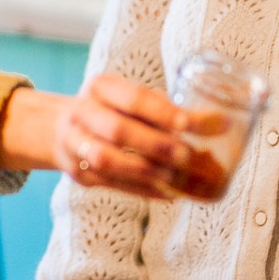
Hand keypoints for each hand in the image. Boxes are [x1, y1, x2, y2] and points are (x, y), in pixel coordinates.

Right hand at [0, 76, 222, 202]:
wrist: (59, 128)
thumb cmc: (112, 110)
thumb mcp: (129, 98)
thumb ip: (163, 109)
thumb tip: (219, 126)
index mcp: (101, 87)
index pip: (135, 98)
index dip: (166, 113)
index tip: (195, 124)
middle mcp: (82, 113)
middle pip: (118, 130)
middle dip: (156, 145)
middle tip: (188, 155)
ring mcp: (75, 144)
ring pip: (107, 160)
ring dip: (145, 171)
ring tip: (176, 178)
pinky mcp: (79, 174)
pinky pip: (112, 184)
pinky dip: (143, 189)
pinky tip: (168, 192)